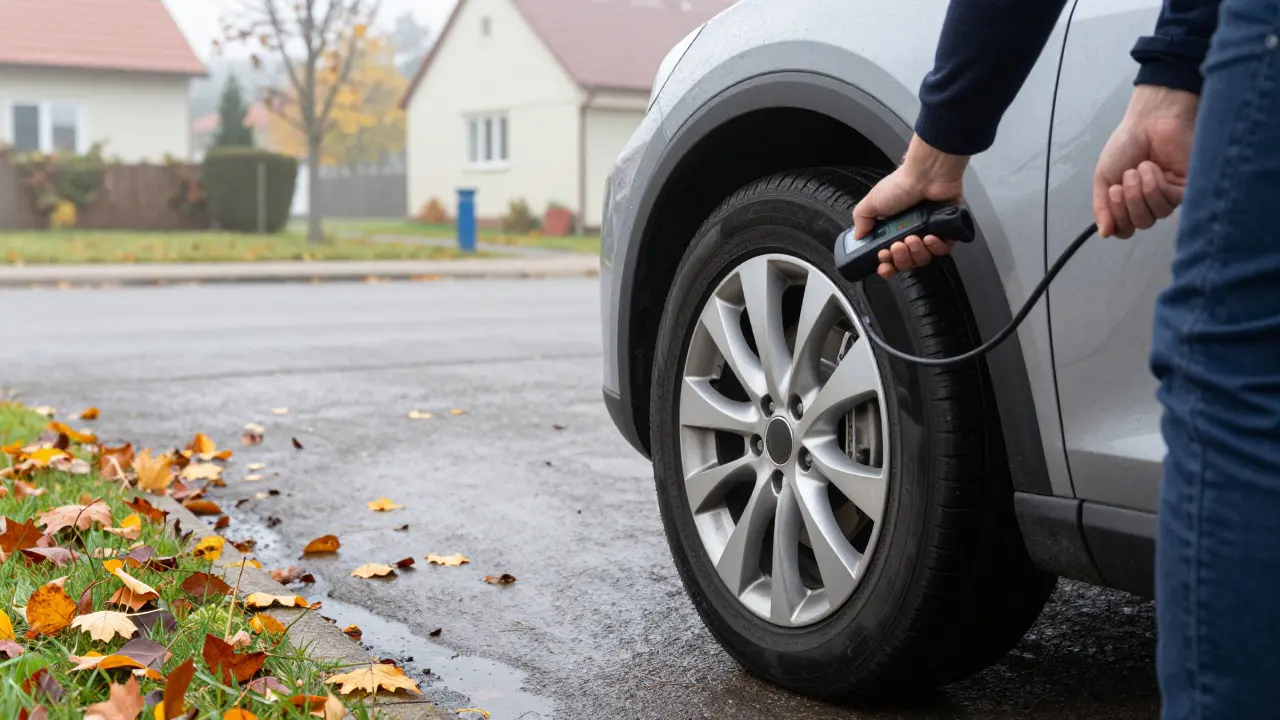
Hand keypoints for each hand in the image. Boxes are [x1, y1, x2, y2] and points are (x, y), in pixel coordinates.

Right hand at [852, 135, 968, 278]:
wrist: (927, 174)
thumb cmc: (902, 184)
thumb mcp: (872, 202)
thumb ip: (861, 220)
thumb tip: (858, 236)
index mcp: (894, 228)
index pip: (890, 257)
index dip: (887, 265)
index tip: (884, 263)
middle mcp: (911, 232)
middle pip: (907, 262)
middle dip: (901, 259)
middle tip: (896, 246)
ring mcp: (930, 231)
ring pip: (924, 258)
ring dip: (916, 253)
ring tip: (912, 239)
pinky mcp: (947, 229)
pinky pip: (943, 250)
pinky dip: (936, 248)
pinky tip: (929, 237)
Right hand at [1093, 85, 1196, 237]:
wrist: (1149, 121)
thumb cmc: (1126, 145)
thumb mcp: (1104, 178)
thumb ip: (1101, 207)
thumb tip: (1105, 234)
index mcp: (1129, 202)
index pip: (1124, 230)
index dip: (1117, 218)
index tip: (1112, 193)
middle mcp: (1150, 203)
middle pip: (1141, 224)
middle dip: (1129, 202)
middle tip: (1126, 176)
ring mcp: (1169, 196)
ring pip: (1157, 215)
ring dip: (1143, 191)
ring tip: (1140, 168)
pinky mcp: (1186, 187)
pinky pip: (1171, 201)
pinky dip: (1157, 185)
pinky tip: (1154, 168)